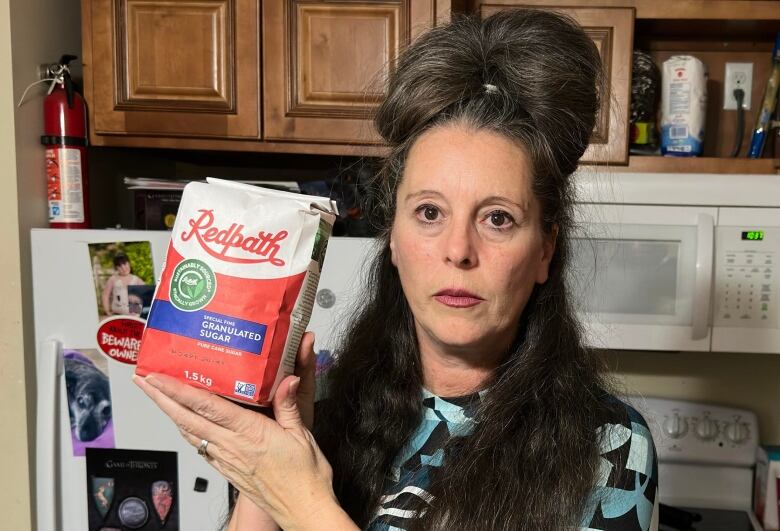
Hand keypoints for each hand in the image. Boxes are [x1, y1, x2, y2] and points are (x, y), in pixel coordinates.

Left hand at [134, 333, 342, 529]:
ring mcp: (226, 459)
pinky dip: (186, 430)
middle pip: (186, 417)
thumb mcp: (303, 435)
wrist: (302, 510)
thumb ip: (289, 405)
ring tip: (156, 395)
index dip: (177, 389)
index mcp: (249, 432)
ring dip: (169, 412)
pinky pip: (199, 445)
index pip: (204, 406)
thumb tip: (287, 379)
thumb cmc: (305, 477)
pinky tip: (184, 423)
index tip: (157, 375)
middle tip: (142, 378)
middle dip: (160, 397)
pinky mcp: (227, 469)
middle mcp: (231, 445)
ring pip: (188, 431)